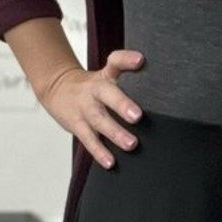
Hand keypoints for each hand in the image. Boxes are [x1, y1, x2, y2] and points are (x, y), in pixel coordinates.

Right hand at [39, 49, 144, 168]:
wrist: (57, 88)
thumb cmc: (93, 86)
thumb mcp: (109, 74)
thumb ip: (131, 78)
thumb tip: (164, 91)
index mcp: (106, 76)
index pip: (115, 62)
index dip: (126, 59)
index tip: (139, 60)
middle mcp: (95, 90)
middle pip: (107, 94)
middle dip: (122, 105)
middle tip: (138, 116)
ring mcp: (85, 108)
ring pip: (99, 120)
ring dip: (115, 133)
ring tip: (131, 144)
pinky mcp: (77, 125)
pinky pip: (88, 139)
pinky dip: (99, 152)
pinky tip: (110, 162)